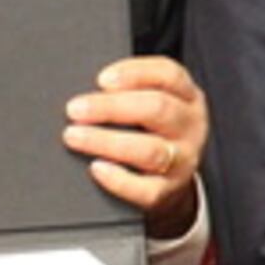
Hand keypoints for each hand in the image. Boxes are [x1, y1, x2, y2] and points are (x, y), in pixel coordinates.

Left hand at [67, 55, 204, 236]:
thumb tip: (86, 94)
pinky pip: (144, 189)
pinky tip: (96, 168)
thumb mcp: (154, 104)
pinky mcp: (168, 190)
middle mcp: (190, 126)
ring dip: (107, 141)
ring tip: (74, 137)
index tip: (101, 79)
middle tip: (75, 109)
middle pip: (157, 109)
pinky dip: (118, 179)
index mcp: (188, 97)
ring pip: (149, 150)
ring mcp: (183, 160)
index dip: (134, 74)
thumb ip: (129, 93)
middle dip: (111, 108)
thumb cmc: (153, 133)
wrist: (173, 182)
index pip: (169, 75)